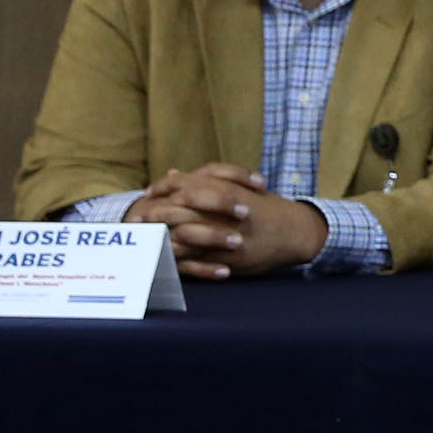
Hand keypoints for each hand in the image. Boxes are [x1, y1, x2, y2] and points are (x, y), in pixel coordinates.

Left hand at [124, 164, 328, 279]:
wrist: (296, 232)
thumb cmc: (267, 208)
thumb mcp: (239, 186)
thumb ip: (206, 179)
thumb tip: (172, 173)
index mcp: (226, 190)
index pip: (185, 184)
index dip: (161, 189)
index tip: (147, 194)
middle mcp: (224, 210)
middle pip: (179, 208)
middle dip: (154, 214)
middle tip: (136, 220)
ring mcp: (226, 234)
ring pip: (184, 234)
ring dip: (161, 238)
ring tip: (143, 240)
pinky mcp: (228, 256)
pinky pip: (197, 259)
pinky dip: (179, 259)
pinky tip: (164, 259)